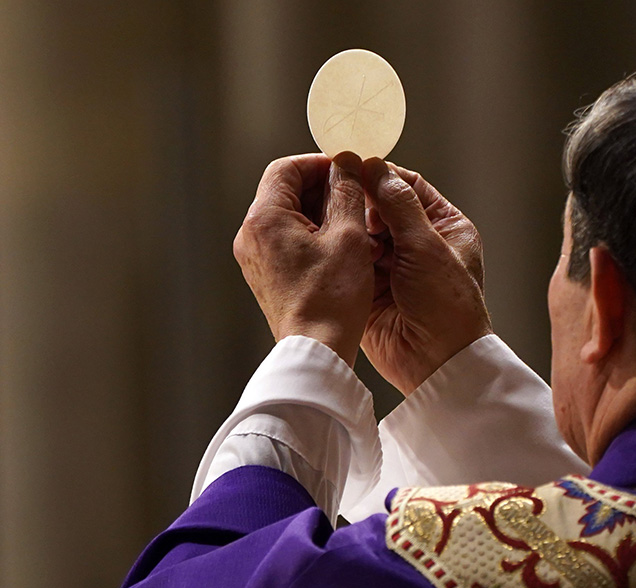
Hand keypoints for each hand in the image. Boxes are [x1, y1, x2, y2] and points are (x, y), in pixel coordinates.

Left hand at [233, 152, 372, 365]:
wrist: (316, 349)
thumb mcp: (349, 236)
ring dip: (324, 216)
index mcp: (264, 219)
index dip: (320, 164)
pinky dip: (316, 238)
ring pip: (290, 218)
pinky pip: (289, 242)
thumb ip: (347, 191)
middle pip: (286, 192)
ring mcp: (256, 259)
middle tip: (358, 201)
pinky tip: (345, 252)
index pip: (286, 169)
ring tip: (358, 231)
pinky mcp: (266, 277)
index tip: (349, 172)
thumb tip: (347, 164)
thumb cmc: (332, 297)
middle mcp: (251, 236)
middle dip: (325, 191)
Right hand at [360, 159, 491, 394]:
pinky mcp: (371, 290)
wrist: (438, 362)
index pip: (408, 187)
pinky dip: (344, 255)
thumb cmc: (447, 304)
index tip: (352, 166)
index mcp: (445, 227)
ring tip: (340, 227)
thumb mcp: (426, 246)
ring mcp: (394, 267)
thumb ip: (398, 205)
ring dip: (351, 230)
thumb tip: (375, 167)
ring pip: (363, 235)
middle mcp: (420, 245)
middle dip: (361, 204)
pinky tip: (334, 248)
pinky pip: (352, 262)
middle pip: (381, 209)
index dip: (380, 176)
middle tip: (340, 197)